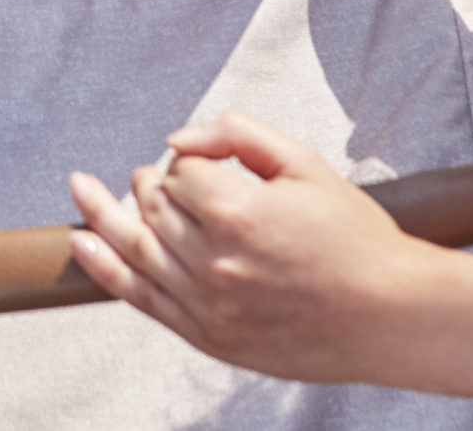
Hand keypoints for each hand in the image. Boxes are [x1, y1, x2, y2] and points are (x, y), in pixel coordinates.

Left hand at [68, 111, 415, 382]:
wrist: (390, 315)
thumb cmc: (354, 238)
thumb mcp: (304, 165)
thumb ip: (238, 135)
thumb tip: (177, 137)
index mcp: (237, 212)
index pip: (180, 172)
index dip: (191, 163)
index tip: (209, 166)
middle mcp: (213, 261)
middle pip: (153, 207)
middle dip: (153, 184)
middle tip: (160, 177)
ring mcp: (206, 303)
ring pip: (136, 247)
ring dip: (107, 214)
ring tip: (83, 188)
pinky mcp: (207, 336)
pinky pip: (140, 297)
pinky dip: (104, 267)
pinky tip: (82, 241)